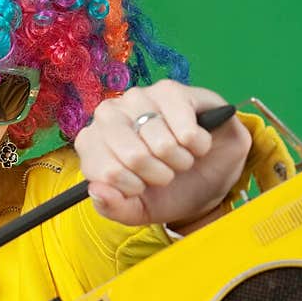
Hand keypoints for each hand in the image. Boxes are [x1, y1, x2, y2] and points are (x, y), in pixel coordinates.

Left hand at [73, 81, 251, 228]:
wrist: (208, 174)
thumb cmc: (166, 190)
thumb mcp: (137, 210)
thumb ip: (112, 208)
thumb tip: (97, 191)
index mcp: (92, 143)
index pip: (107, 174)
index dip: (133, 187)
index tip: (141, 185)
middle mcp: (109, 114)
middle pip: (135, 157)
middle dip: (159, 175)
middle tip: (165, 172)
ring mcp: (139, 97)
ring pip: (163, 144)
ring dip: (180, 161)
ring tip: (180, 157)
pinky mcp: (172, 91)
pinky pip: (187, 131)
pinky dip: (198, 147)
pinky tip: (194, 142)